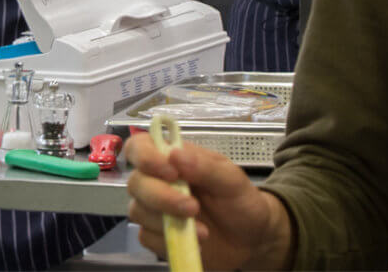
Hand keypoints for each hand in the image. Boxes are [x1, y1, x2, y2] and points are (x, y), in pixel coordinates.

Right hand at [125, 133, 290, 268]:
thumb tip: (175, 155)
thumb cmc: (240, 201)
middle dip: (161, 196)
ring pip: (138, 211)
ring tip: (201, 229)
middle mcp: (158, 181)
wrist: (251, 239)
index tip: (170, 172)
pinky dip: (167, 240)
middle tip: (193, 207)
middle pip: (136, 183)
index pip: (140, 147)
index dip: (146, 157)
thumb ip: (205, 166)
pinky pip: (146, 237)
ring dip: (166, 221)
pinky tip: (193, 240)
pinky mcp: (156, 236)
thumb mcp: (232, 179)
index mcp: (173, 159)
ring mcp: (154, 210)